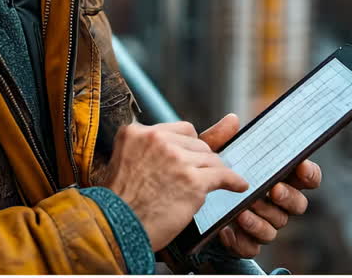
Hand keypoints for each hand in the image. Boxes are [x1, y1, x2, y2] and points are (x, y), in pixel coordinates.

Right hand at [97, 121, 248, 250]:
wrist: (114, 229)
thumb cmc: (120, 201)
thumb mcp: (126, 161)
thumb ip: (155, 145)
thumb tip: (212, 122)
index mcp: (136, 132)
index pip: (180, 130)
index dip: (186, 147)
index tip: (188, 159)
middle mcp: (157, 140)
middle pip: (196, 142)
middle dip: (198, 160)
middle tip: (193, 178)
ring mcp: (176, 159)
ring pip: (210, 158)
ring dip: (212, 172)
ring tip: (212, 183)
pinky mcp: (192, 181)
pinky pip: (223, 175)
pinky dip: (233, 181)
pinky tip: (238, 185)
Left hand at [199, 113, 322, 258]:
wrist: (186, 200)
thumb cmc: (208, 174)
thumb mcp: (209, 154)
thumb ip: (220, 139)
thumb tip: (232, 120)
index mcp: (277, 177)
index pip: (307, 177)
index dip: (309, 173)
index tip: (300, 166)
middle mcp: (276, 202)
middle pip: (299, 205)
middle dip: (288, 198)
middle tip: (273, 190)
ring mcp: (264, 223)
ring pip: (276, 226)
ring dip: (261, 219)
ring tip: (241, 212)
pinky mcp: (247, 242)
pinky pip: (252, 247)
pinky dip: (242, 239)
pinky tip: (228, 231)